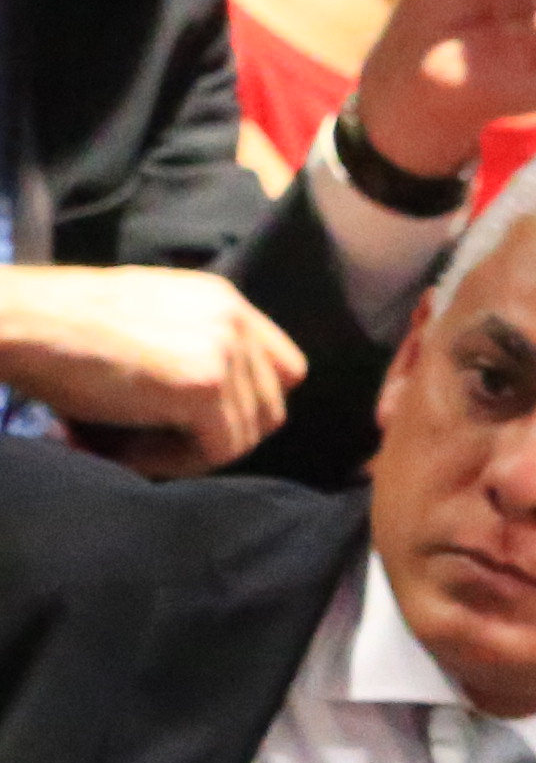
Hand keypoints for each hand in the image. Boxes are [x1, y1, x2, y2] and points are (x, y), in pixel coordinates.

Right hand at [0, 269, 303, 473]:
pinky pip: (217, 450)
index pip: (283, 369)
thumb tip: (230, 412)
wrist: (17, 321)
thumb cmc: (63, 328)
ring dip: (190, 452)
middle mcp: (233, 319)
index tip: (197, 421)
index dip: (248, 405)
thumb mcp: (148, 321)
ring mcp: (224, 351)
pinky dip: (173, 462)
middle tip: (154, 440)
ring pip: (244, 435)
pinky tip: (125, 448)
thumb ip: (196, 347)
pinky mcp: (204, 386)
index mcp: (222, 299)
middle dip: (217, 435)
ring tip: (130, 442)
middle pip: (268, 409)